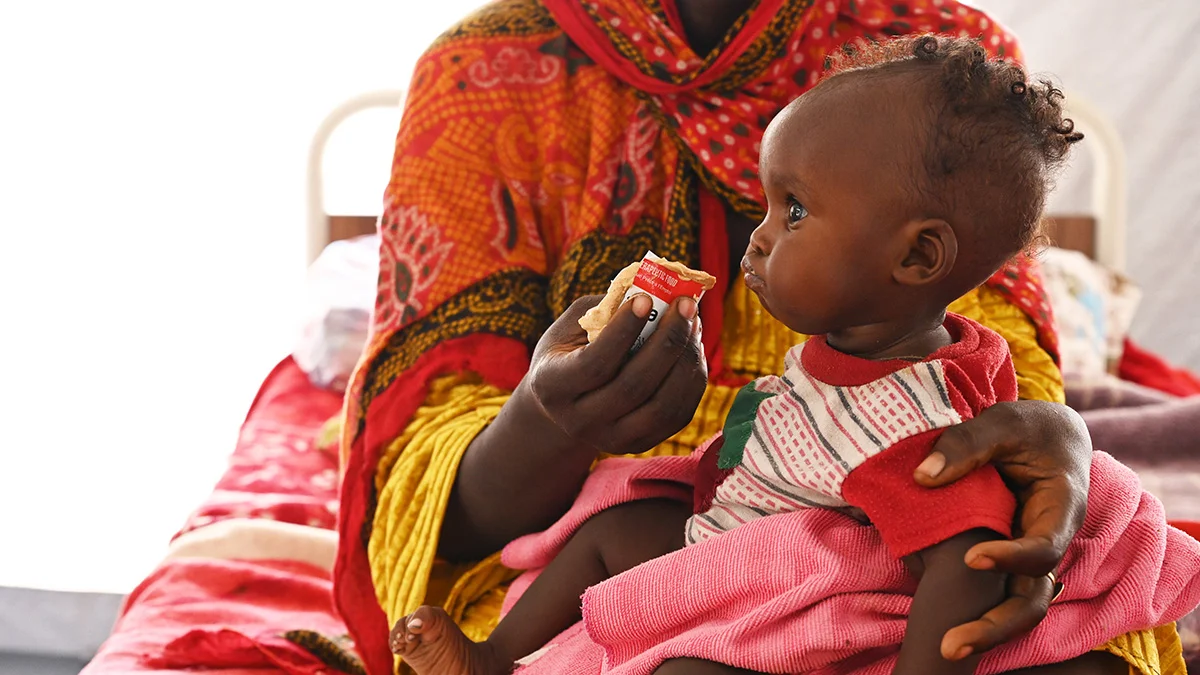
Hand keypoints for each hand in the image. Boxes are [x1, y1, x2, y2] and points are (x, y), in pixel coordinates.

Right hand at [522, 293, 707, 455]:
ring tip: (694, 324)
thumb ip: (606, 309)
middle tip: (685, 304)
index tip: (646, 298)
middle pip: (634, 386)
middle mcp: (579, 421)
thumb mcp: (573, 326)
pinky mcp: (640, 444)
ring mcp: (612, 438)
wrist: (566, 403)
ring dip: (686, 359)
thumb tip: (655, 291)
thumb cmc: (570, 351)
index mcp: (553, 386)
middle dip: (667, 340)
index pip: (594, 364)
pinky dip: (693, 379)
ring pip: (662, 406)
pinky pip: (678, 415)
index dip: (623, 331)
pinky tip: (693, 348)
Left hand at [913, 400, 1090, 657]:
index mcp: (1061, 509)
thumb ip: (967, 444)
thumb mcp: (1003, 422)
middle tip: (950, 645)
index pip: (1043, 547)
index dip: (1011, 557)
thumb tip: (923, 476)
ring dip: (985, 631)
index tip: (970, 557)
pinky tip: (939, 623)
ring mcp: (1029, 556)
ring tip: (945, 648)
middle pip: (1032, 599)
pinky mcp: (1009, 559)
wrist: (1048, 436)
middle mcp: (1049, 542)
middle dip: (994, 626)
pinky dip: (974, 609)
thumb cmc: (1029, 427)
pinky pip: (997, 593)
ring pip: (1017, 606)